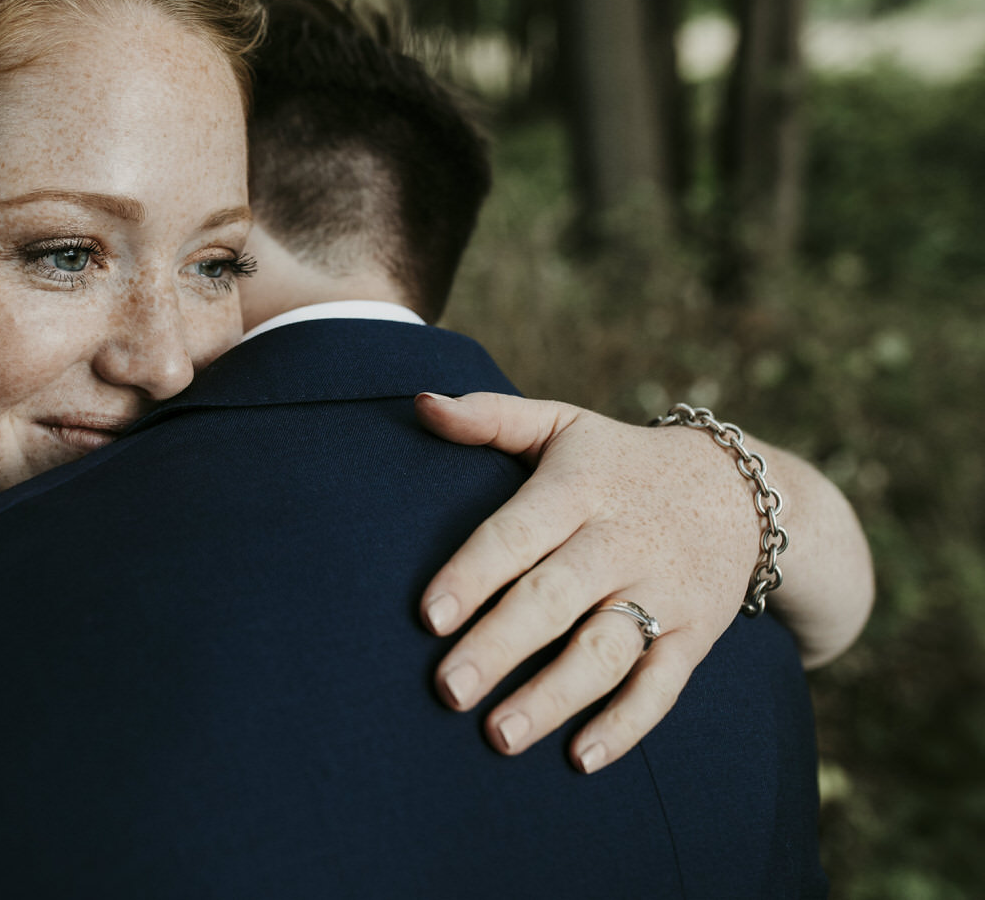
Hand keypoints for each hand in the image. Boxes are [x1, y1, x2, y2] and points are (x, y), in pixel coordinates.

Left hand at [414, 391, 760, 773]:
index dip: (474, 572)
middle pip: (556, 598)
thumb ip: (491, 417)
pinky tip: (580, 758)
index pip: (519, 532)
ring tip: (499, 735)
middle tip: (448, 690)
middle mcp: (622, 542)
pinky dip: (625, 725)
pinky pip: (661, 688)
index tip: (429, 615)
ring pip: (606, 651)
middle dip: (501, 645)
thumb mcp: (563, 425)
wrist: (743, 492)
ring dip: (554, 697)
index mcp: (581, 489)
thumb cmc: (619, 462)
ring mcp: (664, 592)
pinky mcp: (695, 636)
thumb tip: (421, 405)